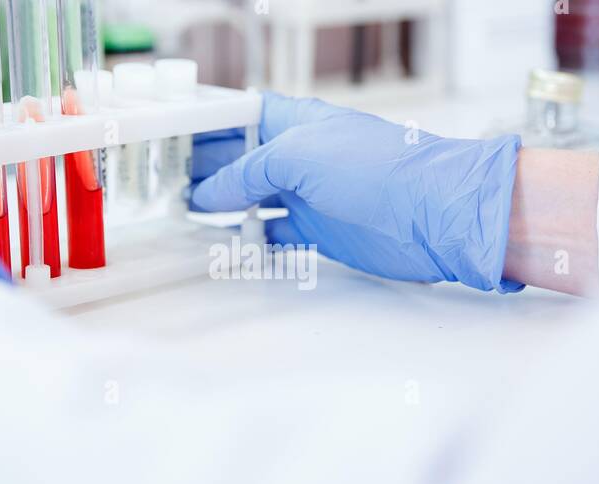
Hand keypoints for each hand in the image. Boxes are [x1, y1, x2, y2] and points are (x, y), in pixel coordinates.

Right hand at [192, 92, 523, 291]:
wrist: (435, 215)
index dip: (204, 128)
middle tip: (163, 187)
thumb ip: (248, 172)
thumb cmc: (382, 168)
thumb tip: (210, 193)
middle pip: (239, 163)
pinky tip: (228, 249)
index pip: (238, 118)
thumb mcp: (298, 156)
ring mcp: (311, 197)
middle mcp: (301, 158)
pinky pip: (277, 240)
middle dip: (204, 173)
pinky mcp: (323, 235)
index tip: (167, 142)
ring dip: (223, 212)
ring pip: (254, 203)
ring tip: (183, 219)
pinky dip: (251, 245)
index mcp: (294, 122)